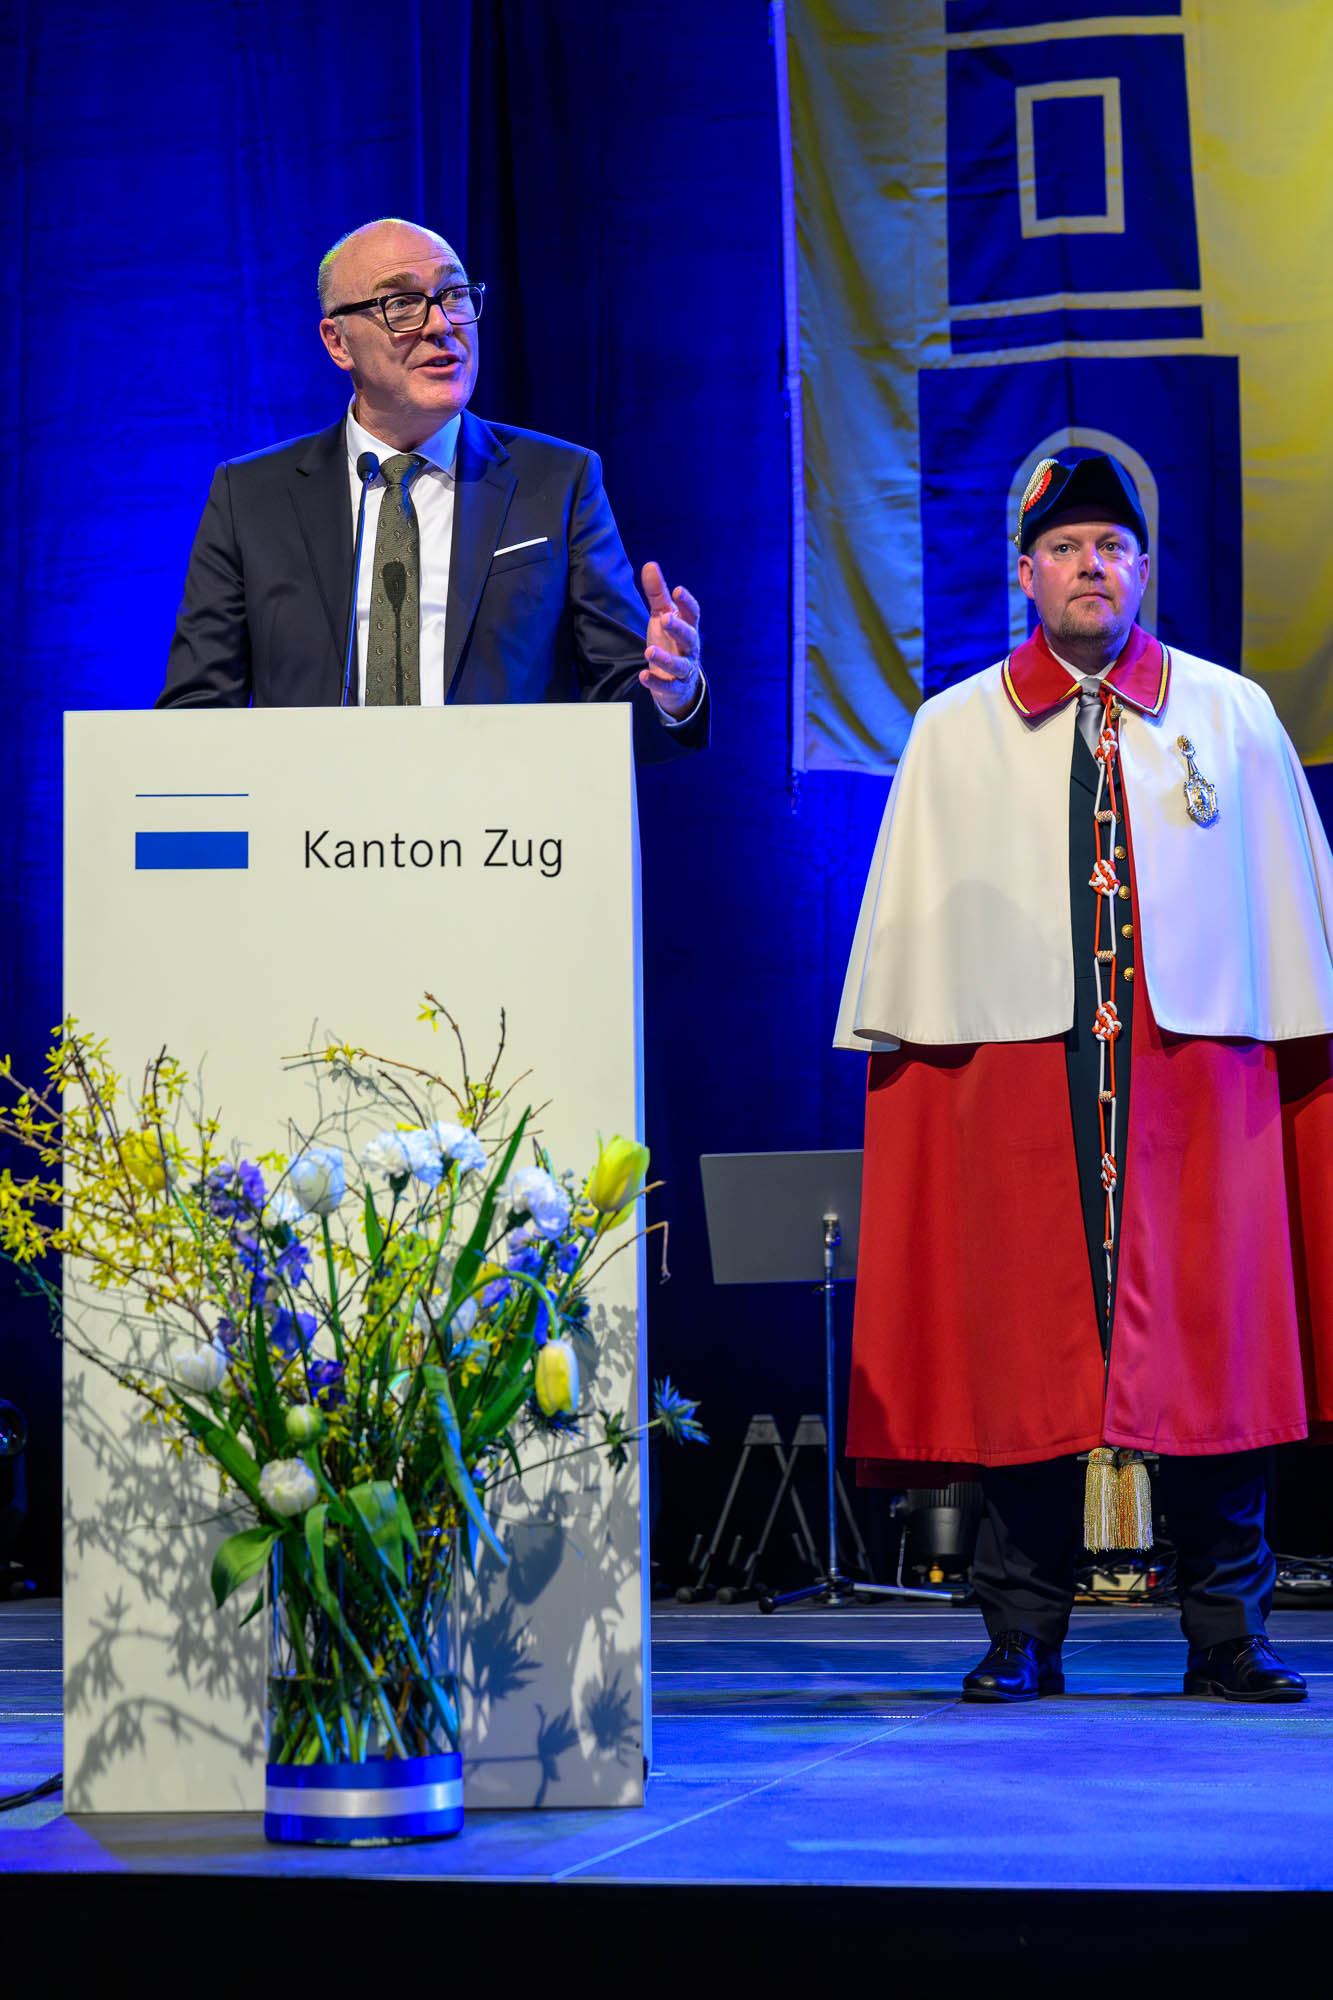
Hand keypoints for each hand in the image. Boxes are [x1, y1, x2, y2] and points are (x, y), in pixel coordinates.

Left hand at [640, 561, 702, 719]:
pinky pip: (667, 686)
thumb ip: (657, 594)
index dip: (686, 602)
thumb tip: (650, 565)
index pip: (692, 613)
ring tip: (649, 650)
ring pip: (679, 665)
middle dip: (678, 628)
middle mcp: (689, 648)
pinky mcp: (674, 686)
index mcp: (688, 627)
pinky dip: (655, 682)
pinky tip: (643, 676)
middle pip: (689, 637)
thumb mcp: (663, 615)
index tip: (677, 590)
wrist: (677, 679)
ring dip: (665, 658)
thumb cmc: (670, 640)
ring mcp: (684, 668)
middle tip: (665, 618)